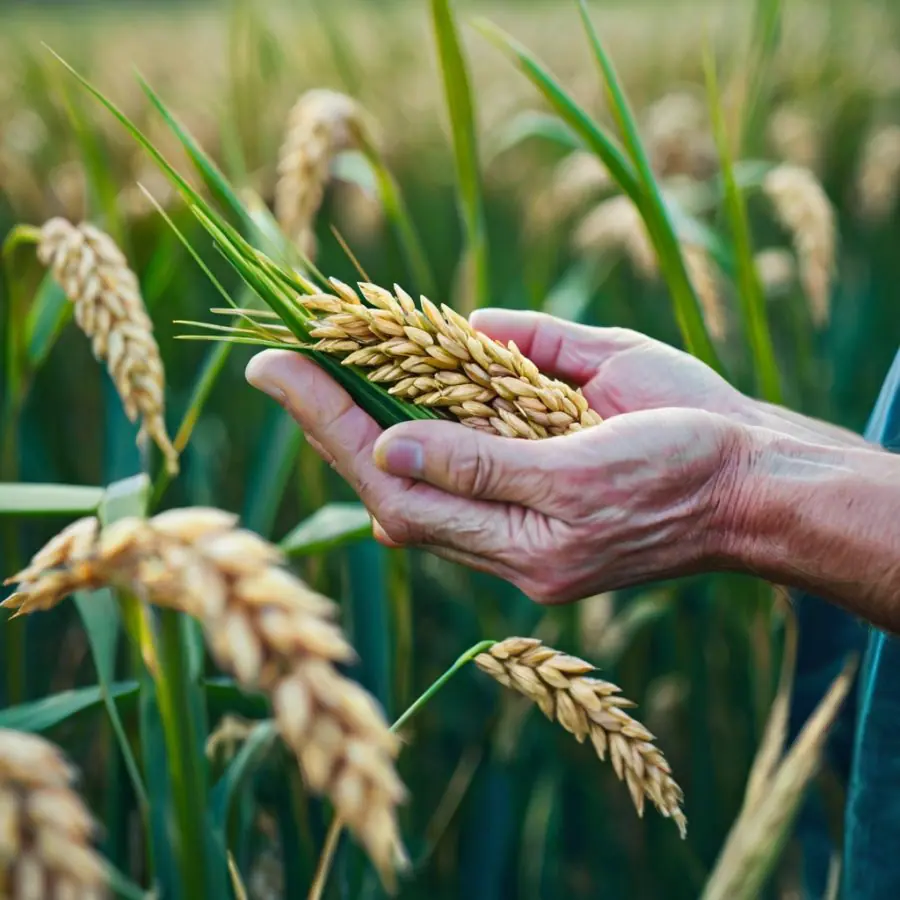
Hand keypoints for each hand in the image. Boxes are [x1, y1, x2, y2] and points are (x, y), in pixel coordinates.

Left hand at [245, 310, 749, 602]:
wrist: (752, 482)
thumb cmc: (686, 470)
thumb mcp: (585, 469)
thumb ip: (486, 463)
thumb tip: (390, 444)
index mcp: (518, 543)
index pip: (399, 487)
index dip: (336, 428)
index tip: (282, 372)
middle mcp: (506, 527)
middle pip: (393, 483)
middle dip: (331, 422)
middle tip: (276, 368)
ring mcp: (520, 504)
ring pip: (421, 468)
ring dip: (363, 422)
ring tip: (310, 375)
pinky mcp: (539, 476)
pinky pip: (468, 442)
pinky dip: (425, 410)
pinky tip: (389, 388)